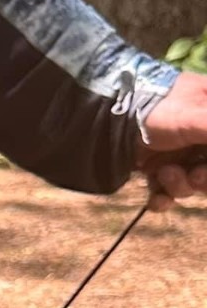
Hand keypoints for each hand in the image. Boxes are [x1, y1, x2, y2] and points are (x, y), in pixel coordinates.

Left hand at [137, 71, 206, 212]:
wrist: (110, 117)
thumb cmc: (160, 108)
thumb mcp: (200, 117)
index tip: (200, 168)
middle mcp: (200, 137)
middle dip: (202, 179)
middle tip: (194, 175)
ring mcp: (178, 154)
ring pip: (191, 185)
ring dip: (179, 185)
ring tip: (163, 173)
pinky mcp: (155, 169)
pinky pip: (167, 194)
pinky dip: (161, 199)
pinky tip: (155, 199)